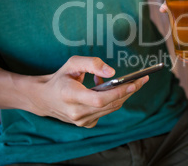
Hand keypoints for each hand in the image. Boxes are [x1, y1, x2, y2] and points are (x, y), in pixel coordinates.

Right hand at [26, 56, 147, 127]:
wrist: (44, 98)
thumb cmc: (60, 77)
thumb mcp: (73, 63)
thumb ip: (92, 64)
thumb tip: (112, 72)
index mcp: (70, 95)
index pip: (99, 99)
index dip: (119, 92)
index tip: (134, 83)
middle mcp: (76, 112)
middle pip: (110, 104)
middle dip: (129, 91)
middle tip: (142, 80)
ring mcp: (81, 121)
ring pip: (111, 109)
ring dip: (123, 95)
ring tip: (131, 81)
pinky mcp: (86, 124)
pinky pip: (106, 112)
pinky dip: (113, 101)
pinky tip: (111, 90)